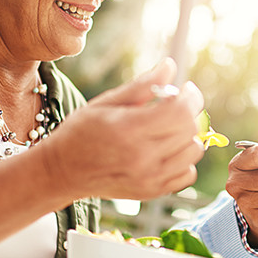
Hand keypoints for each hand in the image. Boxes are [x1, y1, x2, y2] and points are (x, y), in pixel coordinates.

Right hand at [40, 57, 204, 200]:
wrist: (63, 171)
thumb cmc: (81, 132)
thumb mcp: (106, 102)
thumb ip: (141, 85)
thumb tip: (170, 65)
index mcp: (129, 130)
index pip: (180, 111)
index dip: (190, 96)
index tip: (185, 89)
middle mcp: (142, 157)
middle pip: (189, 129)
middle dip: (189, 111)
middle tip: (175, 105)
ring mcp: (149, 178)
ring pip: (193, 152)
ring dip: (188, 135)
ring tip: (169, 128)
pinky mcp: (152, 192)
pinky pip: (188, 174)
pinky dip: (184, 160)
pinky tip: (167, 150)